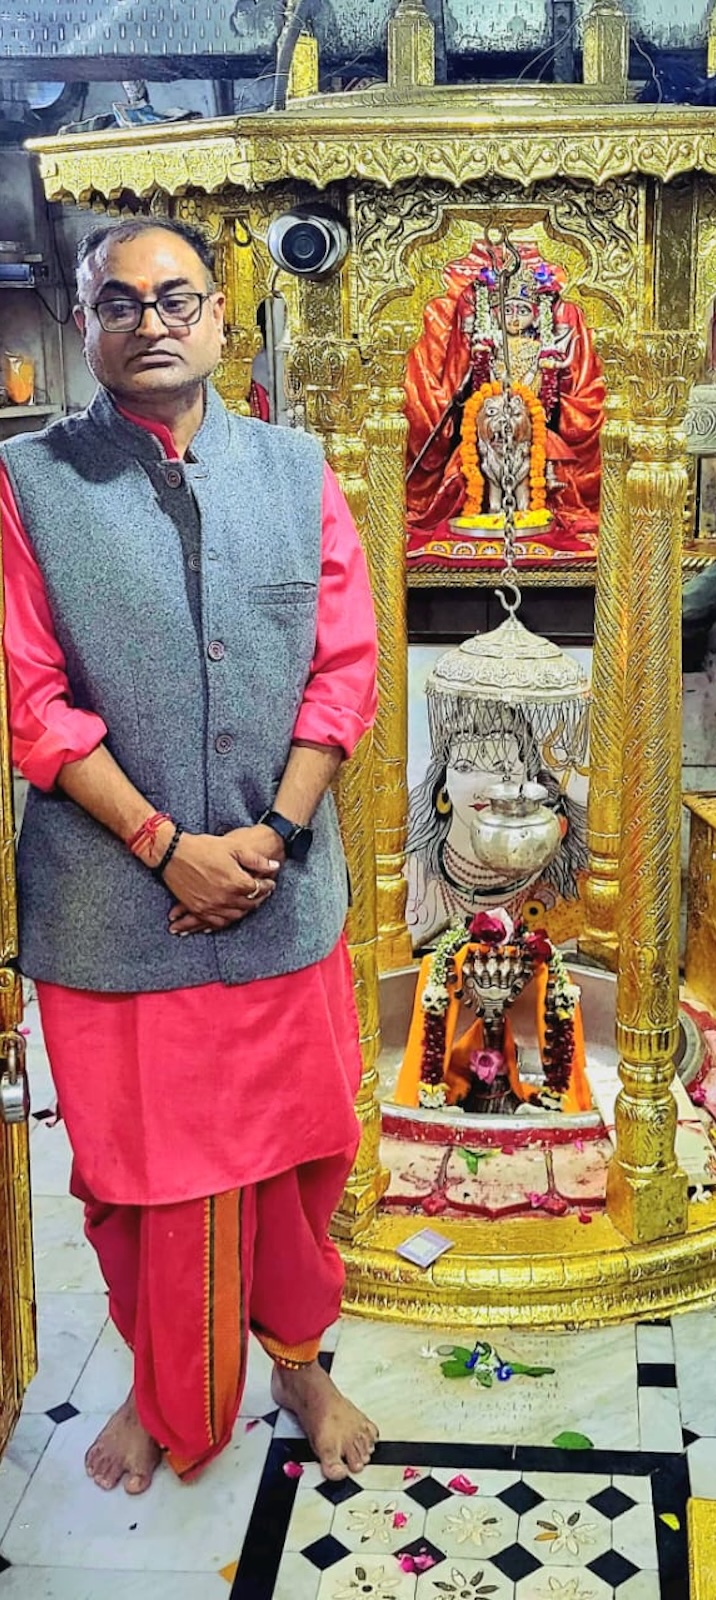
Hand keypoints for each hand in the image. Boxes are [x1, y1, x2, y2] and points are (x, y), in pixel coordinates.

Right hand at [167, 825, 282, 935]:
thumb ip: (256, 860)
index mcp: (236, 882)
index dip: (267, 885)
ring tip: (247, 904)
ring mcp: (211, 906)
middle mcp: (225, 898)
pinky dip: (225, 921)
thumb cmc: (203, 847)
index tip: (269, 882)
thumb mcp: (234, 848)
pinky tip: (229, 916)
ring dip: (244, 911)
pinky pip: (215, 922)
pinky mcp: (198, 909)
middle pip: (249, 904)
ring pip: (235, 916)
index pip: (259, 889)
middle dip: (258, 899)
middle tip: (261, 893)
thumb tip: (274, 866)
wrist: (173, 853)